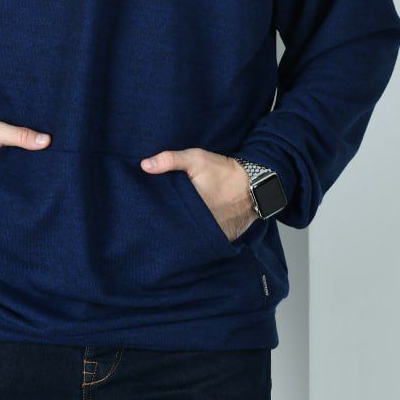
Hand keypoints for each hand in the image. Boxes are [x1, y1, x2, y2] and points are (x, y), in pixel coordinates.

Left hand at [141, 147, 257, 240]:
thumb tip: (144, 165)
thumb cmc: (224, 171)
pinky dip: (197, 236)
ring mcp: (211, 234)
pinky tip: (191, 228)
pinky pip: (204, 241)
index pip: (164, 214)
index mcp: (189, 206)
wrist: (255, 184)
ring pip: (189, 235)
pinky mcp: (221, 238)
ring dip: (182, 230)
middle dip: (167, 222)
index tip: (146, 208)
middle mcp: (199, 224)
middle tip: (156, 217)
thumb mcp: (196, 159)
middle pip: (175, 227)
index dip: (154, 212)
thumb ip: (170, 160)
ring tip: (173, 222)